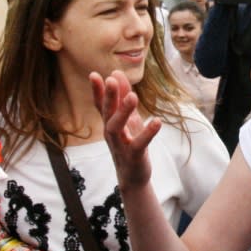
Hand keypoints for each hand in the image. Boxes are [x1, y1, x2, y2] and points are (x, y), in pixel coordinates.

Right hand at [90, 70, 161, 190]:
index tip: (93, 74)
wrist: (133, 176)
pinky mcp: (133, 156)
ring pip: (116, 128)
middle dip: (109, 96)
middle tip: (111, 79)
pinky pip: (139, 144)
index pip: (100, 105)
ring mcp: (120, 145)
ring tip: (133, 96)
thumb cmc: (129, 144)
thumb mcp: (128, 119)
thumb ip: (123, 97)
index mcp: (109, 123)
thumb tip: (116, 73)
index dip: (97, 91)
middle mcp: (111, 133)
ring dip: (123, 112)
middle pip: (106, 113)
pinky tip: (157, 121)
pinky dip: (147, 133)